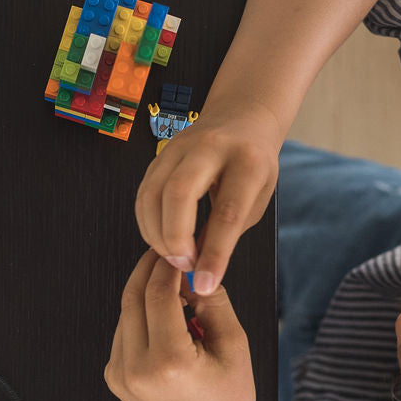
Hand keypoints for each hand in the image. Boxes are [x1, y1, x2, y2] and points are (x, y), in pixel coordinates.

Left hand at [104, 249, 254, 400]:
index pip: (159, 294)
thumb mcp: (234, 349)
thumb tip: (192, 271)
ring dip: (146, 294)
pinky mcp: (114, 379)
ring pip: (126, 313)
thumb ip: (213, 303)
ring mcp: (120, 376)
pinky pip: (124, 333)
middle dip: (150, 271)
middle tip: (170, 254)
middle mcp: (136, 369)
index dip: (169, 266)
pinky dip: (142, 318)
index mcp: (169, 362)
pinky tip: (167, 321)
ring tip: (177, 291)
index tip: (181, 250)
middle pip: (134, 298)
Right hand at [134, 102, 280, 293]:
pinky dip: (147, 223)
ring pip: (153, 193)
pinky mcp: (159, 154)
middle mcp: (211, 148)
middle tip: (183, 265)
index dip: (215, 254)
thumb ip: (227, 231)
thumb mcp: (256, 198)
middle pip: (179, 193)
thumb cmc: (253, 164)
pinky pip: (143, 193)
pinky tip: (160, 239)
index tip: (205, 284)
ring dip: (157, 234)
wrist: (241, 117)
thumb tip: (198, 268)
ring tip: (172, 256)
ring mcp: (180, 147)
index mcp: (247, 162)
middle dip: (175, 238)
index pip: (227, 212)